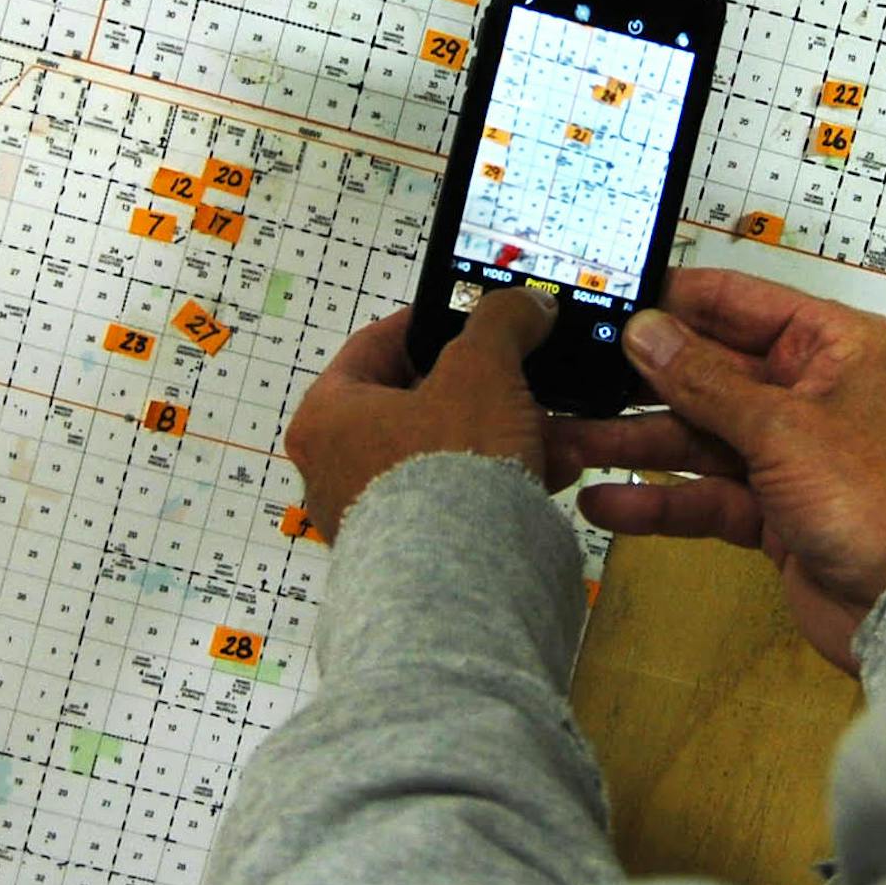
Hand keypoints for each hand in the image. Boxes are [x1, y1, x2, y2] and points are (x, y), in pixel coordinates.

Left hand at [283, 289, 563, 541]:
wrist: (461, 580)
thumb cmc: (447, 466)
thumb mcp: (483, 369)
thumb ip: (502, 322)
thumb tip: (524, 303)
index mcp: (327, 416)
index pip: (375, 345)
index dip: (432, 322)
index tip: (474, 316)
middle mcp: (335, 467)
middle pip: (420, 402)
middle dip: (488, 388)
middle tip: (528, 374)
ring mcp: (371, 517)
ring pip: (449, 451)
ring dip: (507, 433)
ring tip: (558, 429)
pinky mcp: (412, 554)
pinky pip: (461, 498)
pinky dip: (502, 479)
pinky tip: (550, 471)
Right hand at [551, 267, 885, 672]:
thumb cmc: (874, 497)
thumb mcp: (782, 427)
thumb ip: (705, 381)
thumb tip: (646, 329)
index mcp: (831, 346)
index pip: (739, 304)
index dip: (674, 301)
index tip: (609, 298)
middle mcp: (810, 391)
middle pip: (709, 373)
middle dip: (638, 381)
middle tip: (566, 377)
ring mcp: (790, 453)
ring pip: (698, 436)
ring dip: (633, 442)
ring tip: (561, 443)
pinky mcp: (773, 511)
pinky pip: (705, 493)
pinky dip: (659, 498)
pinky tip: (603, 501)